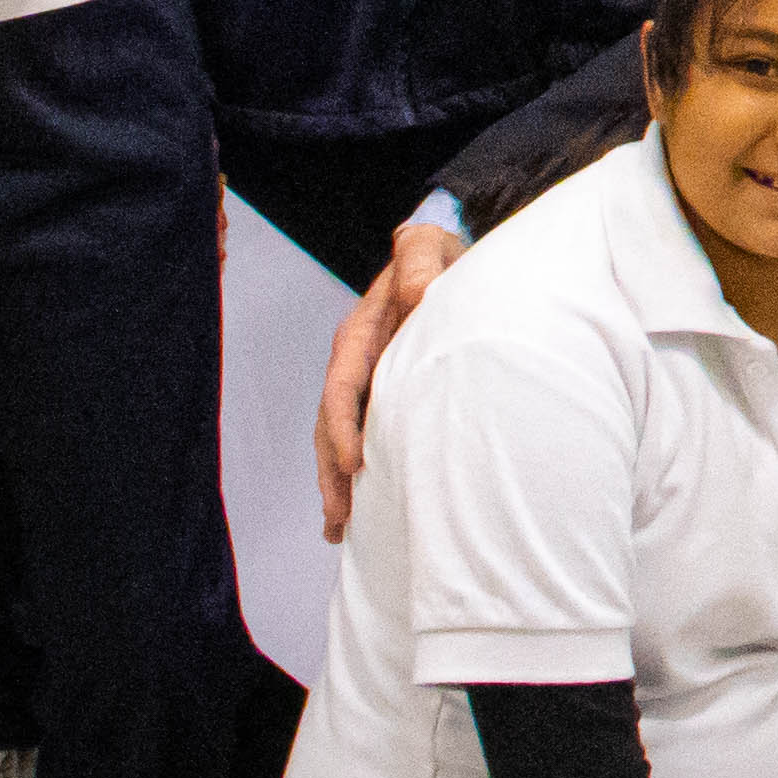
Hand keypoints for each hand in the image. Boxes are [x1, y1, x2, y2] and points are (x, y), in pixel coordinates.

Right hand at [322, 219, 467, 533]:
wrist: (445, 258)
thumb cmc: (438, 256)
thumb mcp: (428, 248)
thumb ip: (419, 261)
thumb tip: (417, 294)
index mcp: (361, 333)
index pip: (343, 386)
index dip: (345, 426)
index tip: (354, 463)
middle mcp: (356, 362)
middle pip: (332, 423)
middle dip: (332, 472)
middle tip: (339, 518)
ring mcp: (366, 381)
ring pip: (340, 438)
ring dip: (338, 482)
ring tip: (339, 529)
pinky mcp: (382, 395)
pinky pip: (362, 436)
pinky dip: (355, 473)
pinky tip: (361, 510)